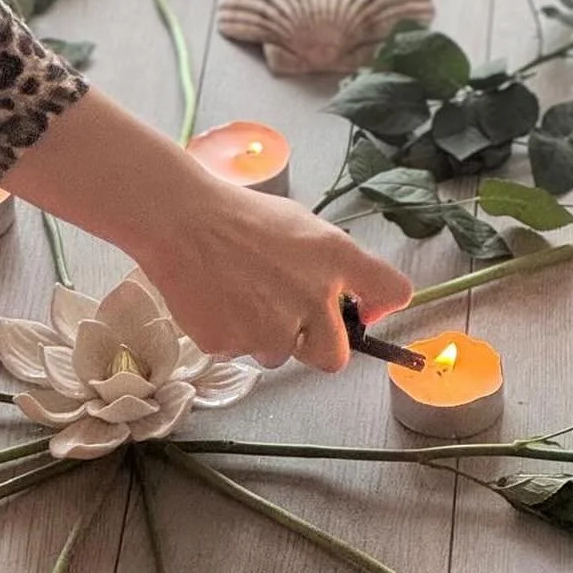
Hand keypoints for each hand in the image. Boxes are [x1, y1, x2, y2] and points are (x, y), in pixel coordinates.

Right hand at [3, 91, 410, 374]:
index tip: (366, 307)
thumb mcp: (300, 224)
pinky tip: (218, 299)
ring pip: (281, 354)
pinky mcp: (234, 346)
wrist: (179, 220)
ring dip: (268, 334)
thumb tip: (362, 300)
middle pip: (335, 356)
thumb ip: (334, 263)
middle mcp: (312, 298)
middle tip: (289, 314)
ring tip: (240, 292)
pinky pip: (242, 352)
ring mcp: (272, 328)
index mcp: (334, 256)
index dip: (382, 305)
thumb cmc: (240, 215)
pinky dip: (233, 332)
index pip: (393, 291)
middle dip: (316, 343)